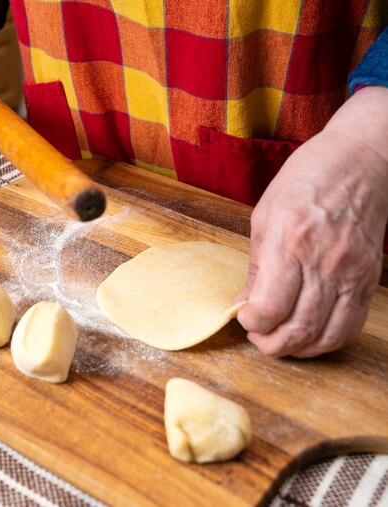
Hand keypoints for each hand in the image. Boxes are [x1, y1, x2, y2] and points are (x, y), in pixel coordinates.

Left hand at [237, 87, 387, 357]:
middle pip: (298, 328)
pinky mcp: (369, 279)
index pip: (269, 307)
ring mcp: (351, 273)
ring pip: (326, 335)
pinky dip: (329, 340)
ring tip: (281, 342)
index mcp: (289, 242)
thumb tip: (244, 304)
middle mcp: (323, 262)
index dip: (252, 322)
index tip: (245, 317)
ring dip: (299, 348)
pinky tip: (312, 335)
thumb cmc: (306, 181)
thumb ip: (255, 266)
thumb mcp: (264, 217)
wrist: (360, 162)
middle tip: (259, 339)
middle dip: (271, 344)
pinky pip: (352, 324)